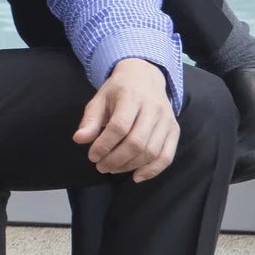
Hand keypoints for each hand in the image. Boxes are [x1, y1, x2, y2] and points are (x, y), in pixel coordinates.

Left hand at [73, 59, 179, 181]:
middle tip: (101, 166)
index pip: (119, 126)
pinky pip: (167, 156)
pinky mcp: (174, 131)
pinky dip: (153, 170)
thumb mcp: (99, 99)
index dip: (104, 145)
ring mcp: (167, 120)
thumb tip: (79, 139)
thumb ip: (90, 120)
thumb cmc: (118, 91)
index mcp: (131, 97)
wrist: (145, 77)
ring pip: (152, 151)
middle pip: (137, 142)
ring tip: (112, 169)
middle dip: (116, 159)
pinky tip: (136, 176)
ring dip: (130, 166)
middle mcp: (153, 109)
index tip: (92, 156)